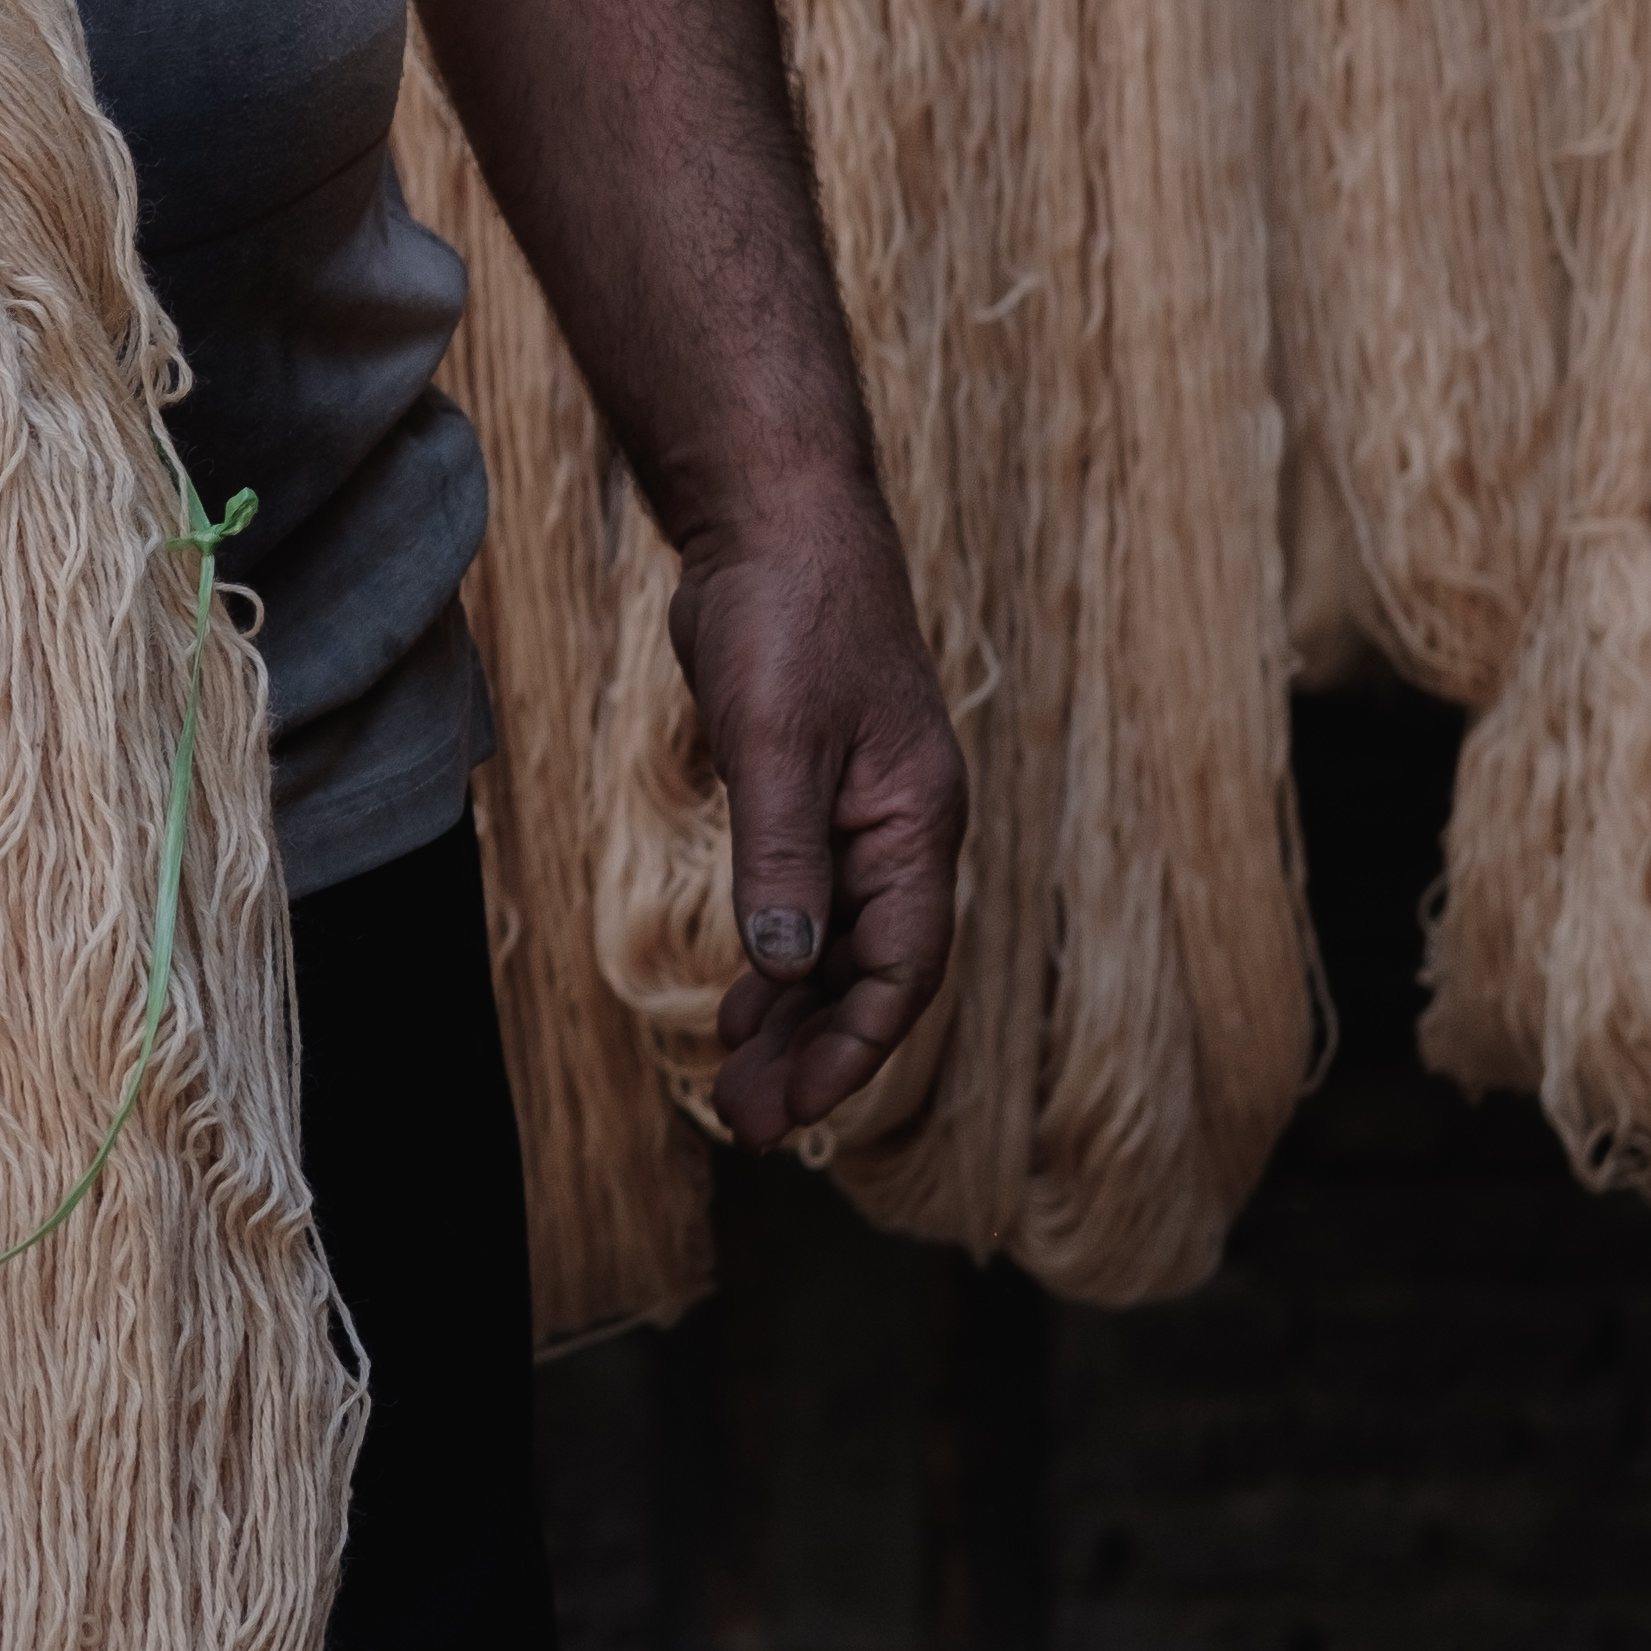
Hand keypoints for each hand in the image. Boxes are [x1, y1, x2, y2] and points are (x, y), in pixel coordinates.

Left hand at [669, 477, 968, 1151]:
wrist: (772, 521)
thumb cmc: (791, 617)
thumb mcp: (779, 744)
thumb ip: (784, 860)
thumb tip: (789, 973)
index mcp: (916, 825)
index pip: (900, 971)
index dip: (852, 1050)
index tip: (794, 1112)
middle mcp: (898, 832)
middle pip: (868, 976)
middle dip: (813, 1056)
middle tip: (746, 1128)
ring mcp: (855, 816)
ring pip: (832, 950)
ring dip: (790, 1021)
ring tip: (734, 1090)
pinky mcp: (808, 796)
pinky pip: (802, 906)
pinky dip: (774, 962)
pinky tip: (740, 1005)